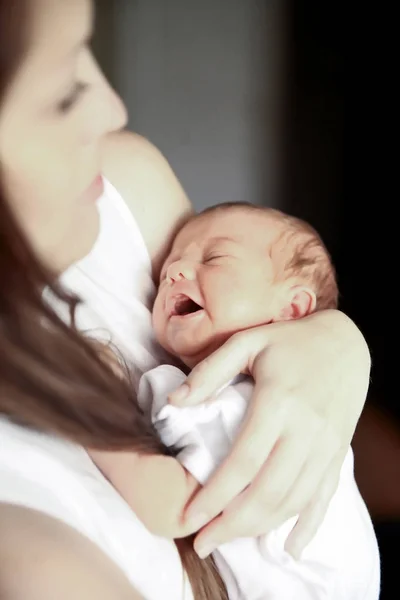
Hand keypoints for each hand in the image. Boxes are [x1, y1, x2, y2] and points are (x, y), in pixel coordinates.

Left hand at [168, 310, 370, 558]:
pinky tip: (289, 548)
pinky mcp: (337, 452)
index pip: (244, 461)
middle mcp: (306, 430)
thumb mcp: (247, 341)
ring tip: (227, 539)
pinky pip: (325, 496)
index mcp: (278, 402)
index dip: (215, 495)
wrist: (344, 341)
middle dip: (232, 523)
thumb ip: (210, 371)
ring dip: (260, 527)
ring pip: (294, 499)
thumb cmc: (288, 340)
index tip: (189, 517)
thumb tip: (173, 402)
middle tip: (202, 542)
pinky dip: (308, 525)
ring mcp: (326, 445)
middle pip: (269, 490)